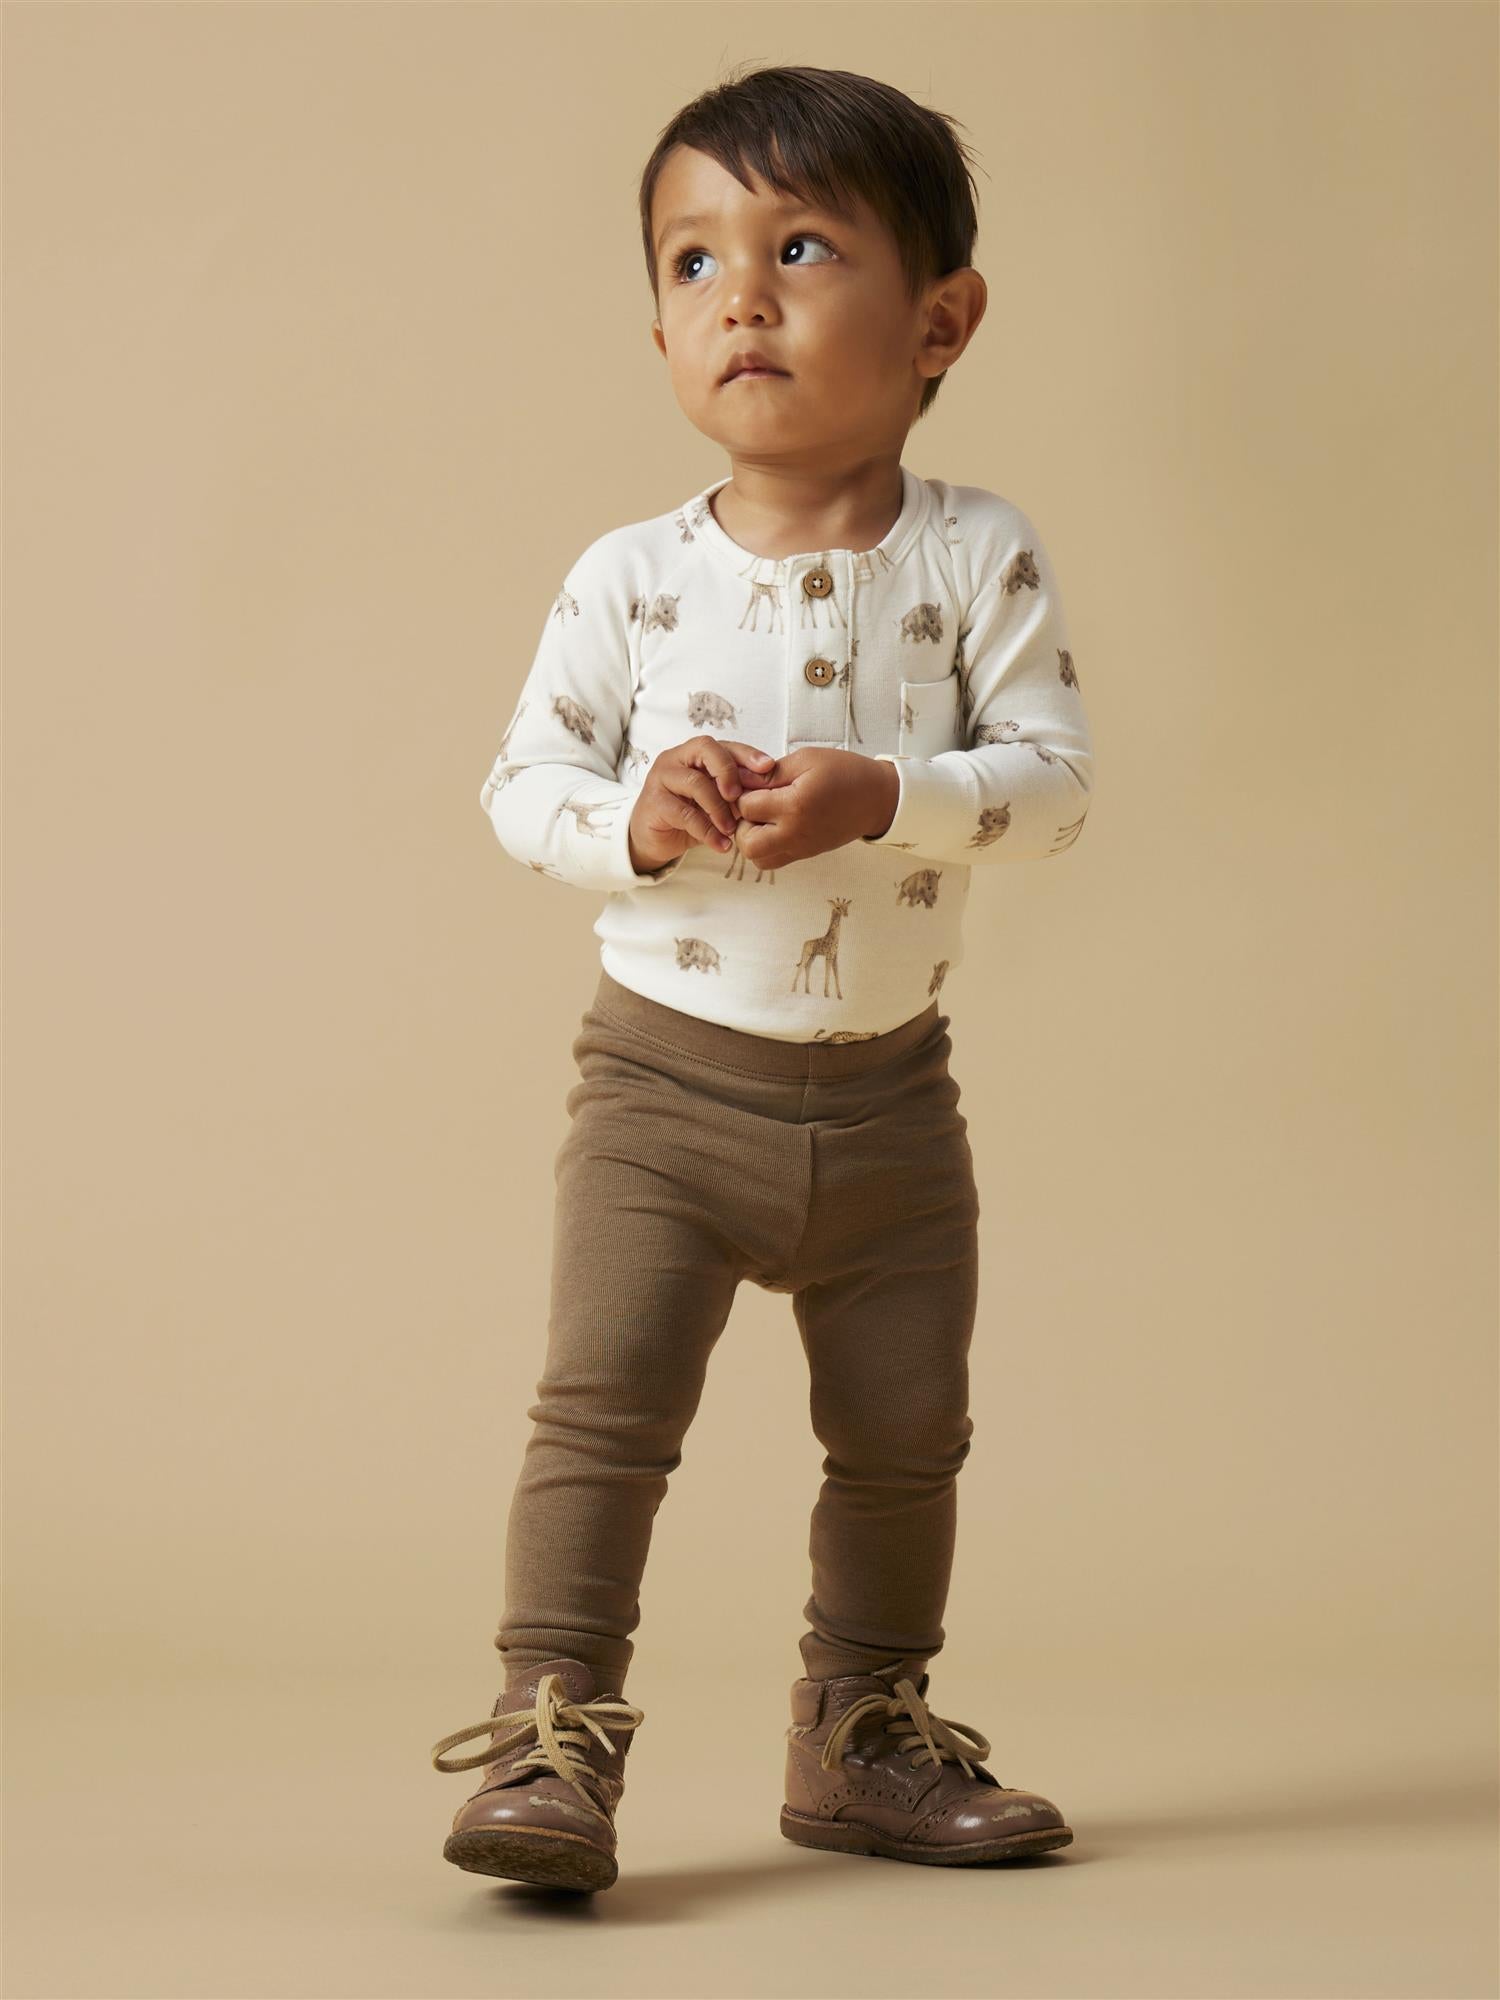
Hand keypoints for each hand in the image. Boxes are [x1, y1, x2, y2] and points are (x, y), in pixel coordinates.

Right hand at [628, 735, 780, 873]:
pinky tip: (721, 844)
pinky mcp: (654, 803)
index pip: (724, 745)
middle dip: (728, 771)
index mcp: (695, 753)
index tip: (768, 767)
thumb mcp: (719, 802)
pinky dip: (706, 831)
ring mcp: (662, 778)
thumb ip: (737, 793)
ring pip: (695, 783)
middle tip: (739, 796)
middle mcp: (677, 758)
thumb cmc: (690, 814)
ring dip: (719, 808)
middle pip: (705, 749)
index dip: (747, 753)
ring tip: (732, 830)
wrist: (655, 838)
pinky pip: (684, 814)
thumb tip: (768, 792)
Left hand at [730, 749, 897, 870]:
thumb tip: (741, 779)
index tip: (754, 780)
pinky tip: (774, 825)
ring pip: (757, 858)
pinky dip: (765, 847)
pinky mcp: (804, 854)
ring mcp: (800, 848)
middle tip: (753, 803)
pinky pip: (772, 861)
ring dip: (751, 838)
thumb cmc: (845, 773)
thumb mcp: (807, 759)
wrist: (876, 799)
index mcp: (795, 805)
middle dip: (741, 822)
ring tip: (763, 816)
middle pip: (747, 842)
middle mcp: (795, 833)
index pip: (747, 806)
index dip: (743, 790)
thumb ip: (771, 771)